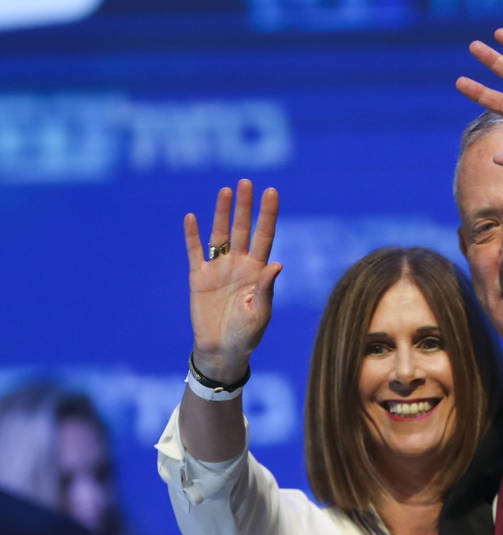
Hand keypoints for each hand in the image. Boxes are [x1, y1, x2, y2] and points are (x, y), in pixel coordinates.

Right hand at [184, 179, 280, 383]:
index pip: (265, 236)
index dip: (268, 215)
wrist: (222, 350)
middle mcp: (239, 265)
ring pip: (220, 234)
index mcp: (258, 271)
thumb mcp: (260, 313)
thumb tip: (276, 264)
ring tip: (226, 190)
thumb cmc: (248, 335)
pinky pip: (194, 252)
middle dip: (246, 206)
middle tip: (247, 182)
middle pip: (243, 229)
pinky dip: (192, 235)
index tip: (272, 192)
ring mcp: (218, 269)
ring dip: (222, 213)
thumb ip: (266, 288)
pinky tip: (191, 217)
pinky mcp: (198, 277)